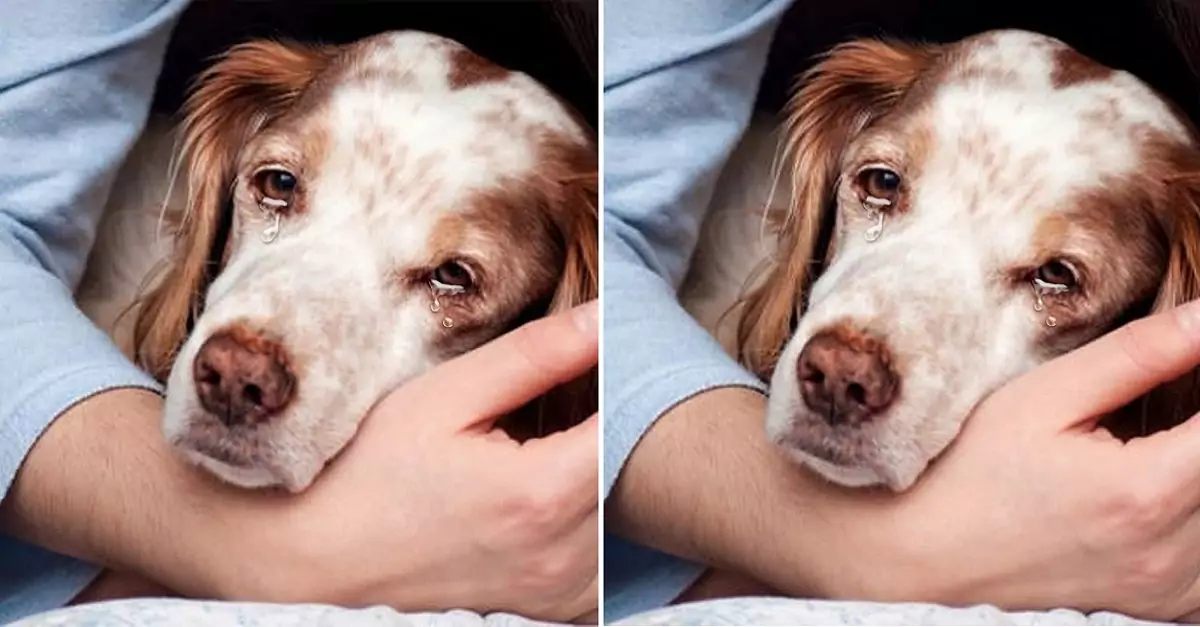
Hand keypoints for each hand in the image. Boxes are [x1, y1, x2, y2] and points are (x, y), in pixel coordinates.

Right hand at [233, 301, 598, 620]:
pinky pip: (603, 561)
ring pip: (621, 516)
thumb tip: (604, 318)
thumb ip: (536, 356)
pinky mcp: (552, 611)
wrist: (313, 561)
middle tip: (565, 400)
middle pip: (630, 470)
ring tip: (547, 449)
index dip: (619, 381)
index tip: (592, 361)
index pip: (630, 421)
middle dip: (609, 426)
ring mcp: (560, 592)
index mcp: (542, 493)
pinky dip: (590, 524)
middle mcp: (563, 554)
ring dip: (601, 476)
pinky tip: (545, 499)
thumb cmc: (367, 472)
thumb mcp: (445, 396)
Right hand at [864, 298, 1199, 619]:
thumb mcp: (1041, 398)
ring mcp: (1170, 588)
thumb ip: (1138, 355)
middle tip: (1147, 409)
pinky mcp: (1163, 606)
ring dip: (1199, 466)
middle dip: (1198, 426)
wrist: (924, 558)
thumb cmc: (969, 472)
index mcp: (1145, 489)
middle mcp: (1170, 550)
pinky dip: (1194, 514)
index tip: (1187, 361)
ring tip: (1146, 446)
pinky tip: (1154, 491)